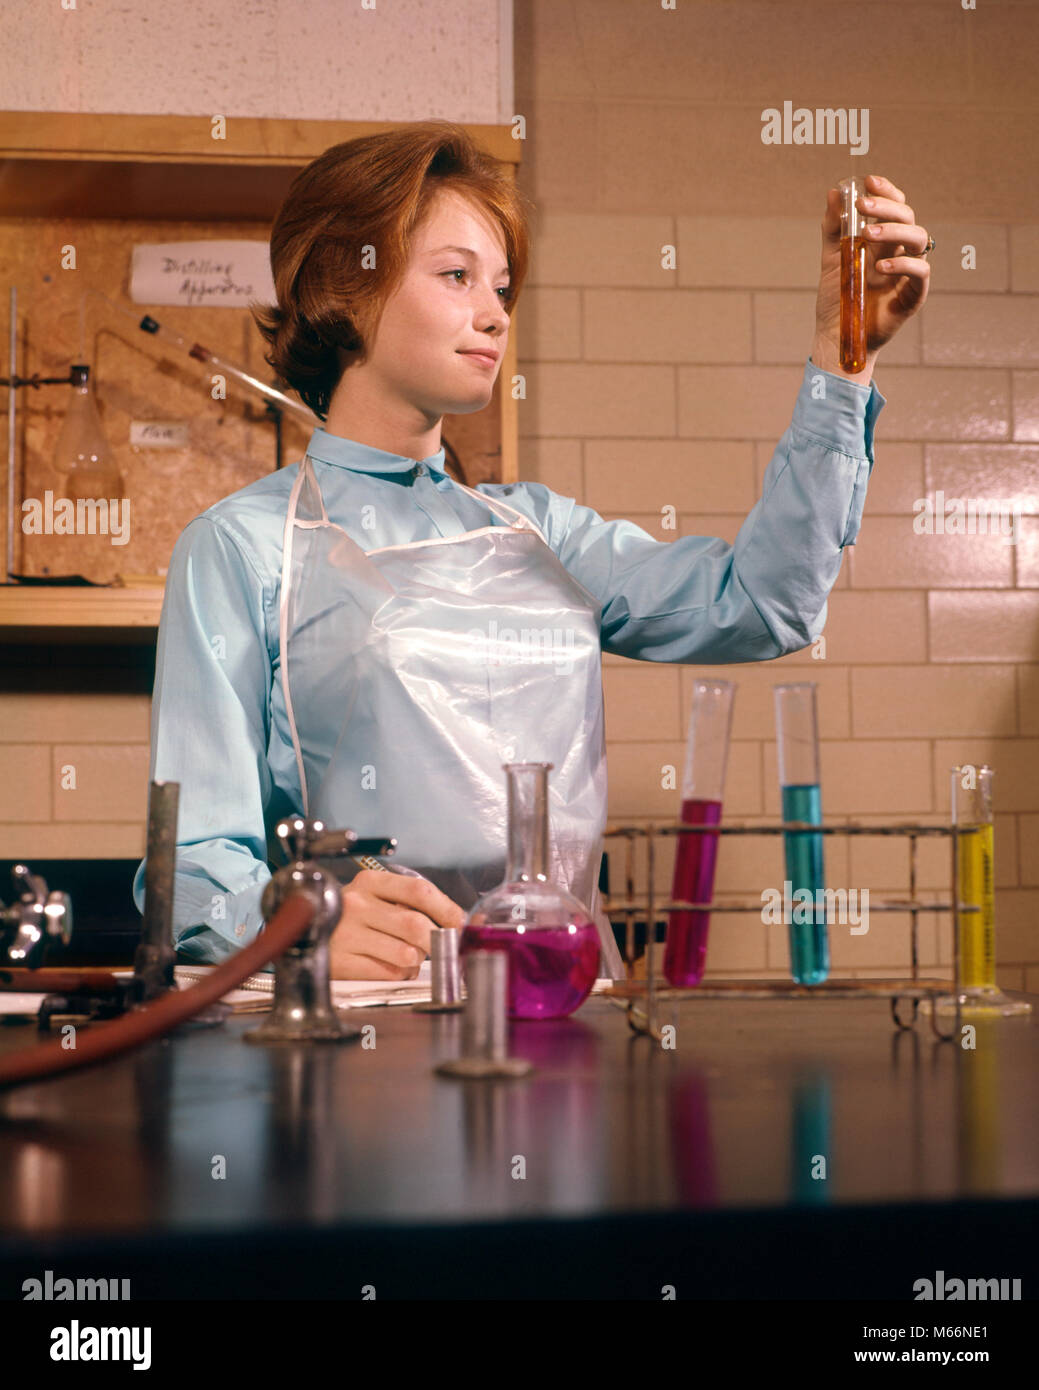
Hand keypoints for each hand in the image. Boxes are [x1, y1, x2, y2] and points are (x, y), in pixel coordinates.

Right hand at [328, 868, 465, 980]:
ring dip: (416, 961)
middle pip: (415, 924)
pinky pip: (388, 973)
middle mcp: (356, 904)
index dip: (447, 910)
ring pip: (405, 953)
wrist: (307, 935)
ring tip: (405, 956)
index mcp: (370, 882)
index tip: (460, 924)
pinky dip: (398, 974)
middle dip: (436, 941)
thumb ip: (416, 905)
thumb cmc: (353, 918)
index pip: (420, 891)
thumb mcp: (378, 898)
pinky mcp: (341, 963)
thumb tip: (465, 921)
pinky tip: (388, 966)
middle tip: (439, 948)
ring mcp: (346, 934)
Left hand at [813, 173, 931, 376]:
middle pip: (907, 217)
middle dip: (886, 207)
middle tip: (862, 207)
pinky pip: (920, 272)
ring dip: (895, 230)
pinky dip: (903, 264)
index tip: (868, 182)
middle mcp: (899, 252)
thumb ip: (833, 227)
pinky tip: (880, 265)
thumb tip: (834, 192)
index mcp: (883, 240)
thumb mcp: (831, 258)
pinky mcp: (913, 295)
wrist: (836, 335)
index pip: (895, 207)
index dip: (886, 192)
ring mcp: (908, 272)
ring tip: (869, 234)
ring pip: (918, 238)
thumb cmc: (837, 298)